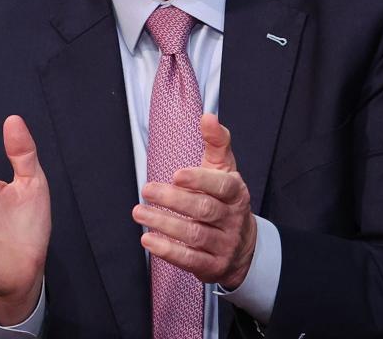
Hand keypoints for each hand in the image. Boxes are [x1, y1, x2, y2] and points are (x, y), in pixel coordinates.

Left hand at [133, 113, 257, 289]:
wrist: (243, 246)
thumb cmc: (225, 199)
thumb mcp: (224, 169)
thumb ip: (216, 142)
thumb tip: (208, 116)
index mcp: (236, 192)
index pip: (222, 185)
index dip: (199, 180)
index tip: (176, 174)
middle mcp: (232, 219)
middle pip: (203, 209)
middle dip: (173, 200)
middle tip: (147, 190)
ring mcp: (224, 244)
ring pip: (194, 235)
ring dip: (164, 224)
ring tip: (139, 212)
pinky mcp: (213, 266)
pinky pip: (190, 259)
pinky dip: (168, 251)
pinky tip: (148, 240)